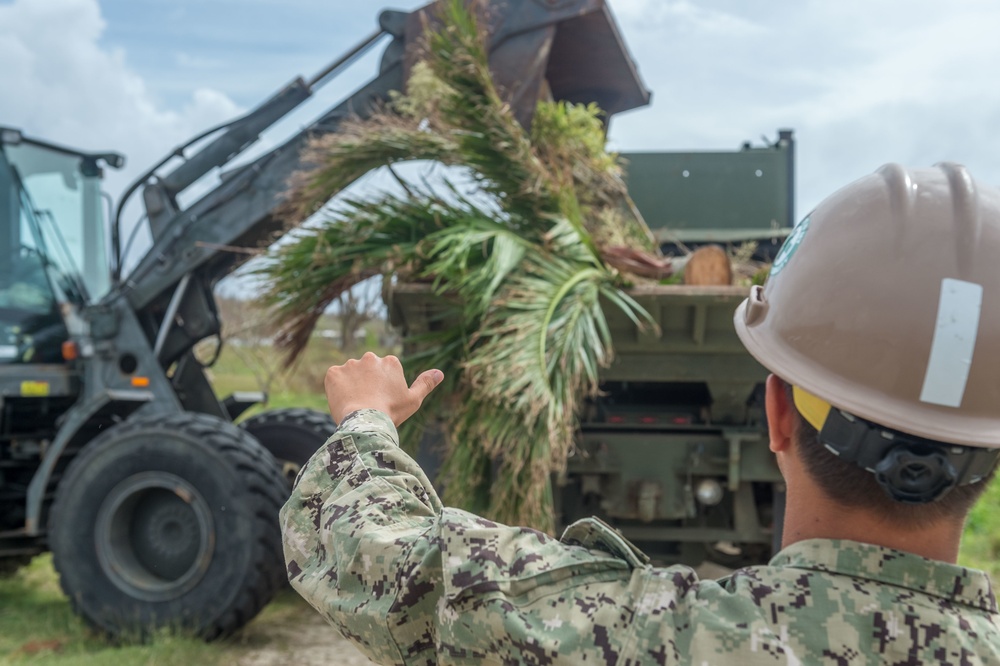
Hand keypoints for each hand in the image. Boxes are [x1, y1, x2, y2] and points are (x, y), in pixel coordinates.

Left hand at [325, 352, 443, 425]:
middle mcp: (371, 358)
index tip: (382, 401)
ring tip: (355, 405)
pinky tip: (343, 401)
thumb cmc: (391, 412)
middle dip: (367, 384)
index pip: (386, 372)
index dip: (384, 389)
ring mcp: (350, 364)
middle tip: (368, 404)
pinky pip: (334, 379)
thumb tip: (440, 372)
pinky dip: (337, 389)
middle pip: (368, 370)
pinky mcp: (333, 373)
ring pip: (351, 374)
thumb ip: (425, 383)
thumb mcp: (413, 400)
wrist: (365, 422)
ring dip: (352, 385)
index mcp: (391, 362)